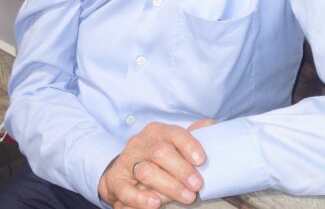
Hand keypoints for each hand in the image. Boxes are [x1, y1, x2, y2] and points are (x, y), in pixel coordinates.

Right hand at [98, 120, 212, 208]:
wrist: (125, 171)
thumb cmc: (158, 159)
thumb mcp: (173, 145)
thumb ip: (192, 136)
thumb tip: (209, 124)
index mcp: (157, 132)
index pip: (174, 133)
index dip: (188, 145)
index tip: (201, 160)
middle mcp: (140, 143)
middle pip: (160, 152)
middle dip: (181, 170)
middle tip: (197, 185)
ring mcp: (127, 161)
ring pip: (145, 171)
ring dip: (168, 186)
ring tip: (186, 197)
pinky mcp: (115, 180)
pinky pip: (125, 190)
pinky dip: (140, 198)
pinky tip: (155, 204)